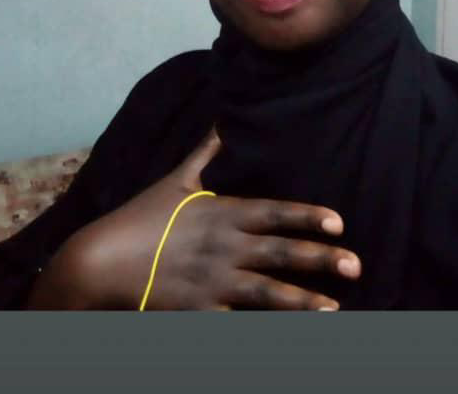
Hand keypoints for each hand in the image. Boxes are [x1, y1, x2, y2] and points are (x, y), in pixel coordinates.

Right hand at [36, 130, 360, 309]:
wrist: (101, 260)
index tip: (339, 222)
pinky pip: (238, 325)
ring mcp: (213, 283)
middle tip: (356, 265)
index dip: (308, 217)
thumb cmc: (141, 217)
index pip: (274, 213)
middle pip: (280, 253)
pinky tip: (286, 337)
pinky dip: (261, 331)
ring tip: (334, 308)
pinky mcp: (199, 313)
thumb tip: (223, 120)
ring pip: (267, 293)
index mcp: (221, 214)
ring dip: (303, 301)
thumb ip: (205, 152)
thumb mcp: (175, 180)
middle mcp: (224, 248)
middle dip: (320, 259)